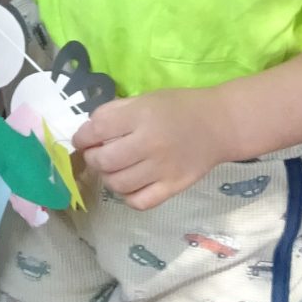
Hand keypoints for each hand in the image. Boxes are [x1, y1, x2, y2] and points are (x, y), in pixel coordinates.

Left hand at [79, 86, 243, 213]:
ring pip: (118, 184)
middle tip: (98, 154)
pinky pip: (139, 202)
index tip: (82, 140)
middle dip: (93, 158)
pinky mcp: (174, 187)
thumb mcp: (144, 99)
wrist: (219, 125)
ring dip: (108, 178)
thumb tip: (87, 131)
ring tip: (114, 169)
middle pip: (104, 161)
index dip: (82, 137)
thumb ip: (114, 112)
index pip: (97, 130)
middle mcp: (150, 143)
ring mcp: (163, 169)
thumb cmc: (178, 108)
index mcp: (141, 116)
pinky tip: (130, 185)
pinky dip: (128, 197)